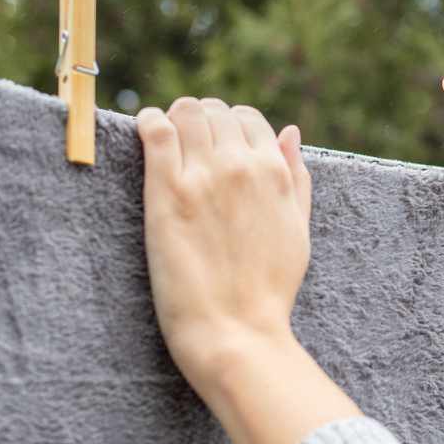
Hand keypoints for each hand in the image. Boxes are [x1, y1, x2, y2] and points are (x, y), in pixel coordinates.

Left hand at [138, 98, 358, 443]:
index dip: (228, 126)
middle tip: (184, 142)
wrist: (237, 332)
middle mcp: (243, 166)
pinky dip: (148, 122)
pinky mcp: (169, 192)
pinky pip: (156, 130)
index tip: (212, 143)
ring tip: (164, 138)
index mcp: (275, 173)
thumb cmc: (269, 291)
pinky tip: (145, 132)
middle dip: (199, 120)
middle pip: (214, 111)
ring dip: (174, 118)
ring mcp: (205, 176)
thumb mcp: (299, 231)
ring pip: (186, 112)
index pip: (249, 118)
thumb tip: (291, 132)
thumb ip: (296, 178)